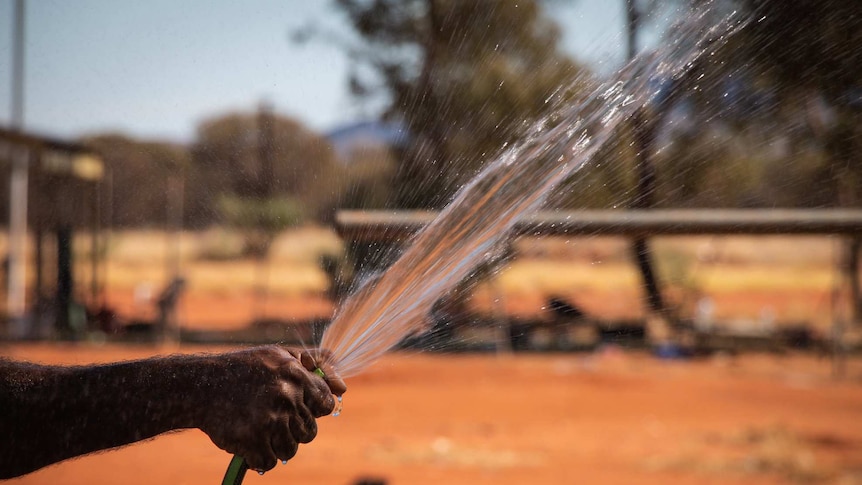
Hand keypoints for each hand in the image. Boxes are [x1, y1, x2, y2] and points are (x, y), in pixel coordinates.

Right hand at [194, 345, 344, 471]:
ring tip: (257, 428)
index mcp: (296, 375)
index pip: (325, 404)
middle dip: (292, 429)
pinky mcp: (251, 439)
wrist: (200, 386)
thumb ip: (315, 365)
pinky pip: (269, 462)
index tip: (297, 408)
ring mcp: (269, 419)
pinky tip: (247, 441)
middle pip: (309, 432)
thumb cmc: (244, 370)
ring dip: (275, 444)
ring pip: (291, 449)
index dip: (313, 409)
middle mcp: (286, 396)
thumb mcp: (279, 356)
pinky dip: (257, 457)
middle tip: (271, 418)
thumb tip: (342, 388)